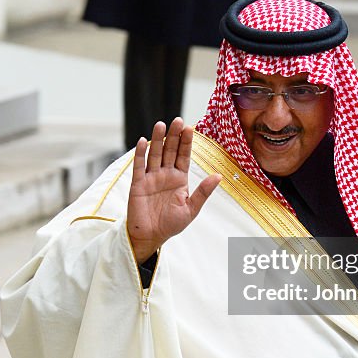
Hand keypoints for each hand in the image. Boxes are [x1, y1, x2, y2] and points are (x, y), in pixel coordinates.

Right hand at [127, 118, 220, 261]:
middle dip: (174, 136)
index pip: (183, 156)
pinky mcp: (138, 183)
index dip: (186, 142)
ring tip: (161, 125)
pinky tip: (143, 141)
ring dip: (157, 140)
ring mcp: (151, 177)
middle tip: (177, 120)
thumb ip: (203, 192)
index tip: (190, 128)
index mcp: (179, 179)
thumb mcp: (191, 208)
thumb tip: (219, 176)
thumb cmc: (171, 224)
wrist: (151, 237)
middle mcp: (165, 174)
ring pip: (155, 154)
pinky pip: (139, 166)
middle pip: (170, 150)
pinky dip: (140, 154)